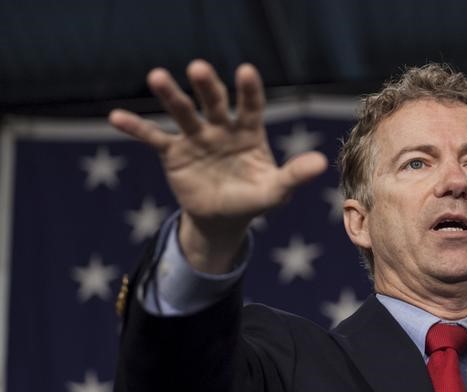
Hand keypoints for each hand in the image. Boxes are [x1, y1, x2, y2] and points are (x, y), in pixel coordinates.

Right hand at [109, 60, 326, 271]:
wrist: (223, 218)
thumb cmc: (253, 199)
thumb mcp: (276, 190)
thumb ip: (294, 174)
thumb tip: (321, 163)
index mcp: (249, 132)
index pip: (251, 106)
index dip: (248, 90)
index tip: (245, 71)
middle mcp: (221, 128)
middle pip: (214, 102)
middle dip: (207, 86)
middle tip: (198, 68)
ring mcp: (196, 137)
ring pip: (182, 113)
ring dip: (170, 95)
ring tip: (156, 76)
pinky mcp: (173, 153)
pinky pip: (153, 138)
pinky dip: (136, 128)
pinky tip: (115, 116)